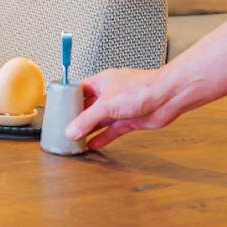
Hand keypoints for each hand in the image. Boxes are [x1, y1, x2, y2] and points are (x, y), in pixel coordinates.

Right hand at [65, 66, 184, 147]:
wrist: (166, 96)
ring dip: (90, 130)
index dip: (69, 100)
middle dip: (78, 118)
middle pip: (89, 108)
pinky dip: (103, 138)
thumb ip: (87, 119)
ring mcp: (120, 108)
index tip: (59, 111)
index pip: (79, 90)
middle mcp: (110, 94)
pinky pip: (112, 131)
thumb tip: (72, 130)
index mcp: (101, 82)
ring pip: (100, 121)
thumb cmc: (142, 88)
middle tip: (66, 129)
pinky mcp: (129, 120)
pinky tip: (94, 144)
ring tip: (76, 140)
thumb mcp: (106, 104)